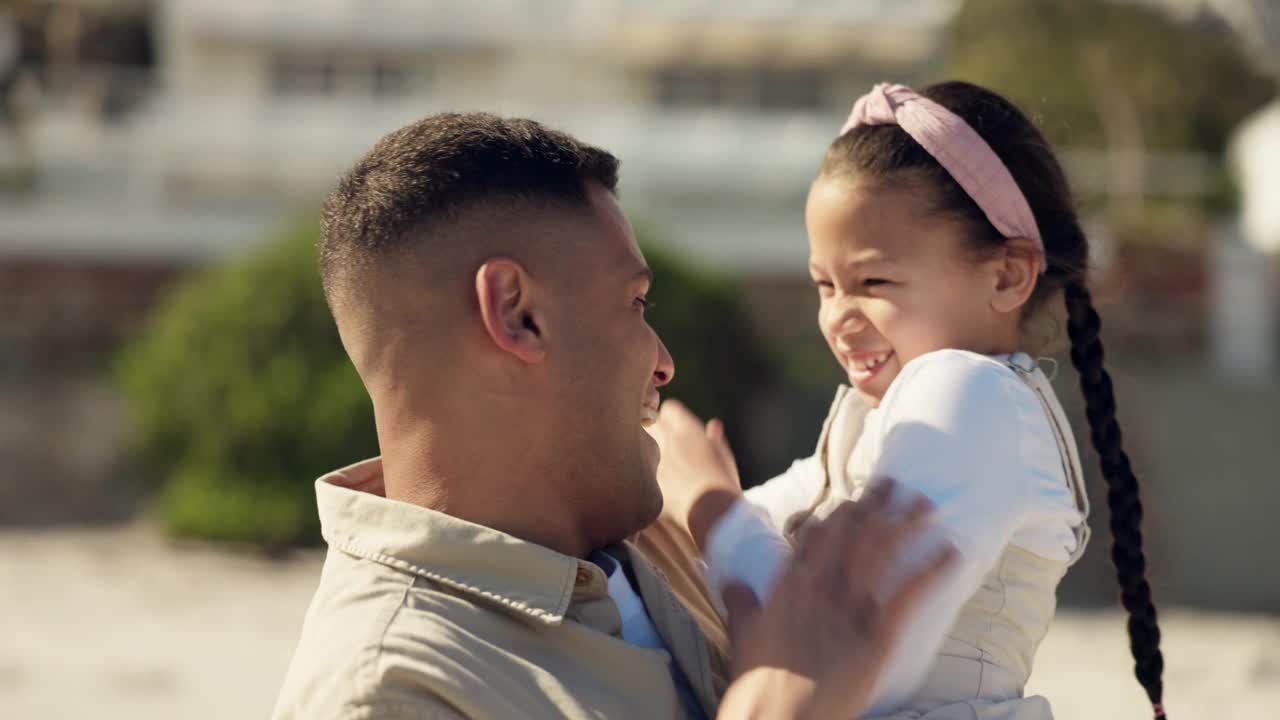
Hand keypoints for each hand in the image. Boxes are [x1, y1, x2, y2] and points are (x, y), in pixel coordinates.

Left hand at [649, 400, 742, 550]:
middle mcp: (666, 443)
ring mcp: (654, 464)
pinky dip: (649, 476)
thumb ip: (715, 438)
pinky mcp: (648, 484)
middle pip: (651, 424)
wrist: (715, 516)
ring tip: (666, 466)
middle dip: (657, 430)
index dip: (674, 417)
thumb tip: (713, 425)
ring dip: (651, 452)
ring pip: (644, 449)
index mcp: (687, 431)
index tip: (678, 425)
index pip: (669, 408)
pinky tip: (662, 486)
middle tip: (668, 443)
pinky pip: (644, 473)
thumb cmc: (725, 483)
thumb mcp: (724, 457)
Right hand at [716, 480, 954, 718]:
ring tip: (927, 504)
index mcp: (790, 583)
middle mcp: (821, 586)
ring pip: (882, 552)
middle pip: (853, 532)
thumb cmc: (757, 683)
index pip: (818, 533)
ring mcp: (849, 608)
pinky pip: (908, 595)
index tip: (857, 499)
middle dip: (877, 505)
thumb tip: (734, 582)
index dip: (841, 513)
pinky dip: (931, 571)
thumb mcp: (743, 635)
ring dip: (907, 524)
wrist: (776, 717)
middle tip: (896, 484)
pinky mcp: (876, 636)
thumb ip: (742, 603)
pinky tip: (950, 553)